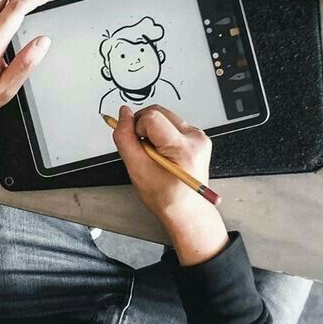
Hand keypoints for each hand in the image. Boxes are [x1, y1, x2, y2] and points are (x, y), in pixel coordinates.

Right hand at [112, 105, 228, 264]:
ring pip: (165, 117)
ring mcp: (199, 137)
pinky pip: (172, 125)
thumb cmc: (167, 198)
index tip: (137, 145)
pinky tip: (163, 154)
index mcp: (183, 147)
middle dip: (144, 128)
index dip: (136, 128)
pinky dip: (162, 135)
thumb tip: (123, 114)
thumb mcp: (137, 170)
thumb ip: (125, 138)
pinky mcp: (198, 138)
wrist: (187, 211)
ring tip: (155, 155)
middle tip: (144, 152)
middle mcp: (195, 138)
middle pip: (158, 112)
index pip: (151, 117)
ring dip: (153, 132)